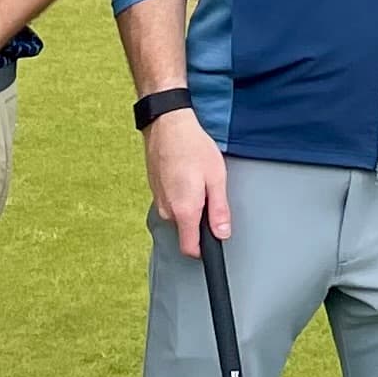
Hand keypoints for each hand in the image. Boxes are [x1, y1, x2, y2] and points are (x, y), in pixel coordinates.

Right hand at [146, 110, 230, 257]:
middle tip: (210, 194)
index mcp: (184, 210)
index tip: (214, 242)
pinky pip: (171, 204)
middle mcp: (167, 211)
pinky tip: (186, 175)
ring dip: (191, 206)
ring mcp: (158, 201)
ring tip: (198, 180)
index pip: (190, 249)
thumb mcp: (216, 178)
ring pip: (178, 217)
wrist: (167, 125)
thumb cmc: (192, 147)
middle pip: (186, 232)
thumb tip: (222, 234)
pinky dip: (181, 195)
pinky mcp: (155, 191)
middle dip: (200, 220)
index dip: (204, 251)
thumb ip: (219, 210)